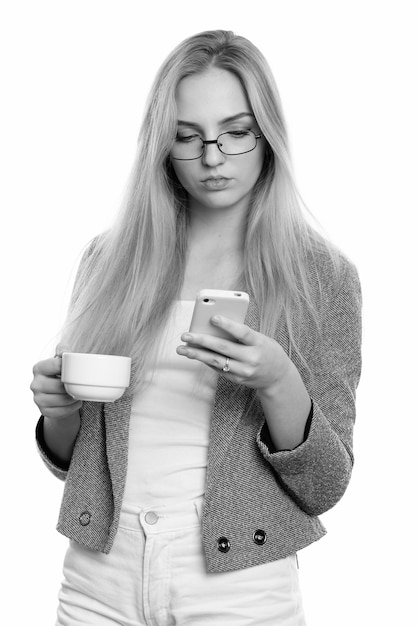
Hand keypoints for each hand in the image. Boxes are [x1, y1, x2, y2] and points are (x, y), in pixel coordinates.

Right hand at [30, 355, 82, 419]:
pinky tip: (75, 402)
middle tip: (79, 384)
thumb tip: (65, 350)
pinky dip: (72, 408)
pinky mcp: (44, 411)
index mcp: (39, 368)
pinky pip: (61, 411)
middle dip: (71, 386)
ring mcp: (38, 399)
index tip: (76, 368)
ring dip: (73, 397)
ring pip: (61, 400)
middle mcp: (35, 384)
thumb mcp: (61, 361)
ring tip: (79, 393)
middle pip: (59, 386)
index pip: (55, 365)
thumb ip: (63, 350)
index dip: (68, 367)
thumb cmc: (61, 375)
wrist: (57, 395)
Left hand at [176, 315, 291, 391]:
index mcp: (259, 343)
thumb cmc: (267, 350)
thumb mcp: (261, 339)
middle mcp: (251, 358)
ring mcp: (244, 371)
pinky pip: (218, 369)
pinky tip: (194, 355)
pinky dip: (206, 360)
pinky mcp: (238, 379)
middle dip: (202, 341)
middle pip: (223, 348)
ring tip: (183, 349)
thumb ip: (242, 334)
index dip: (227, 325)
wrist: (278, 376)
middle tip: (186, 335)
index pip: (242, 333)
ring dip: (197, 354)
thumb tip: (215, 327)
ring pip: (216, 361)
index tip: (213, 318)